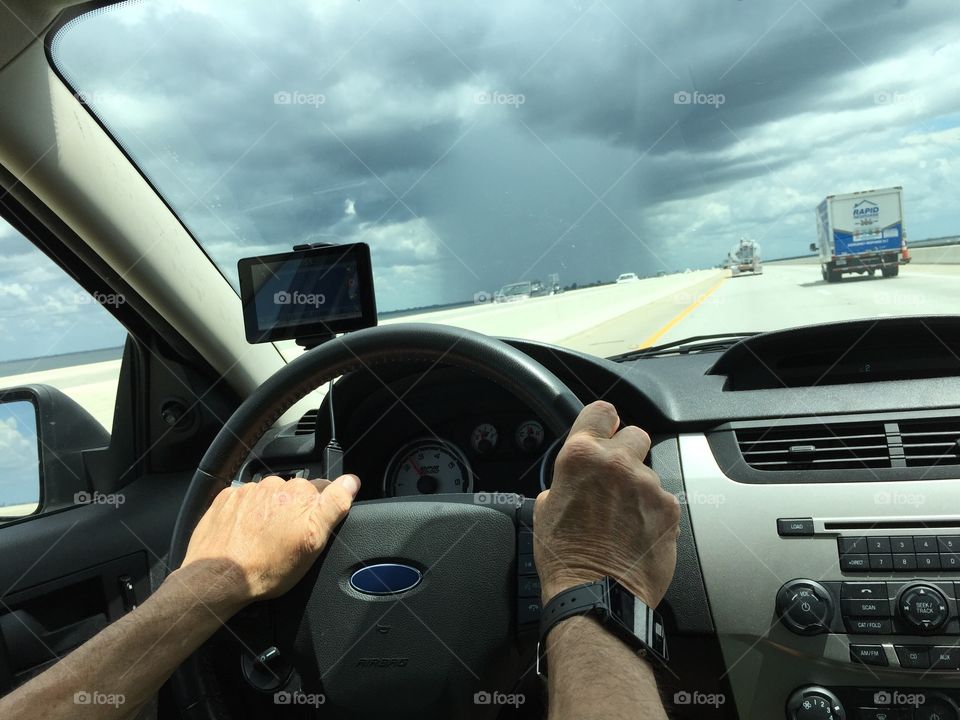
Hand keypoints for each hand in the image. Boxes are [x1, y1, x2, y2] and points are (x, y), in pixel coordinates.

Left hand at [178, 474, 359, 611]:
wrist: (217, 578)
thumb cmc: (265, 568)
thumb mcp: (313, 543)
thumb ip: (334, 506)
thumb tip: (350, 481)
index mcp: (301, 494)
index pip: (324, 489)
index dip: (322, 509)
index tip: (312, 526)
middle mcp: (276, 486)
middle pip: (295, 493)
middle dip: (294, 511)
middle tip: (287, 539)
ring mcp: (249, 490)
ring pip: (269, 496)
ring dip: (270, 511)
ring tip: (263, 539)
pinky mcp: (228, 497)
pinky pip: (245, 499)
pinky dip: (247, 513)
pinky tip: (245, 534)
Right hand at [533, 401, 678, 607]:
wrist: (596, 595)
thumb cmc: (565, 557)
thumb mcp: (545, 507)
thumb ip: (567, 480)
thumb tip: (576, 478)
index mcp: (582, 456)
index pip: (600, 411)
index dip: (603, 421)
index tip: (605, 430)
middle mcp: (618, 463)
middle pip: (635, 435)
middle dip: (627, 452)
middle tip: (615, 478)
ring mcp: (648, 486)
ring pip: (649, 473)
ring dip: (638, 489)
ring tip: (622, 520)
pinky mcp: (670, 510)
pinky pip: (663, 501)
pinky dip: (653, 513)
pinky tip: (637, 533)